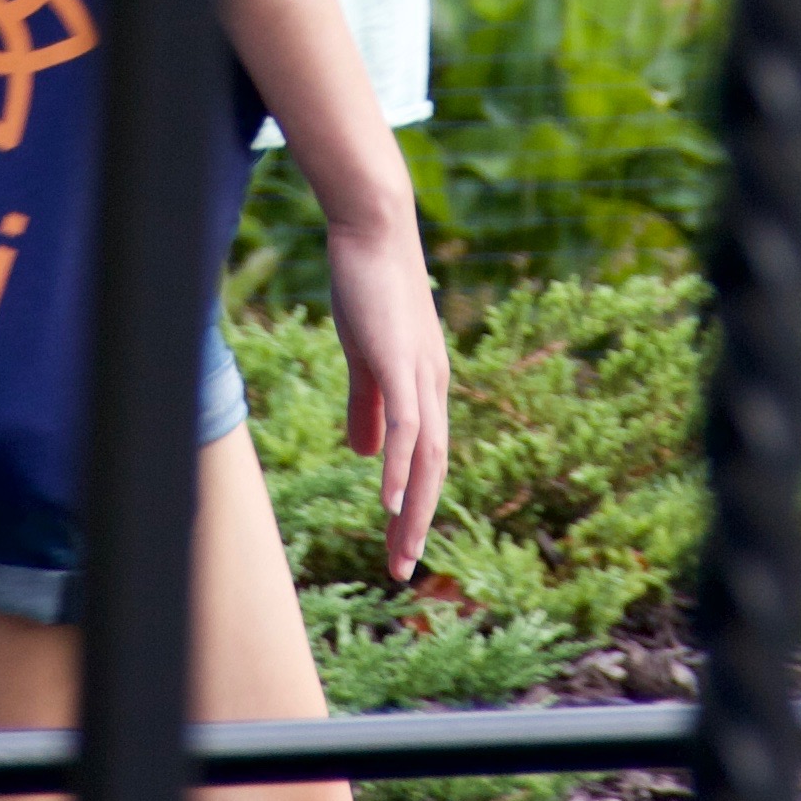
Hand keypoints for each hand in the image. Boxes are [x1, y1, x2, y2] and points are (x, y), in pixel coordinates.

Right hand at [325, 214, 450, 580]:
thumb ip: (367, 404)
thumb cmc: (369, 285)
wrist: (374, 229)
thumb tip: (365, 454)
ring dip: (414, 510)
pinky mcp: (402, 363)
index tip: (399, 546)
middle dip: (417, 523)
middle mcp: (435, 387)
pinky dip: (399, 468)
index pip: (425, 459)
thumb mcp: (366, 355)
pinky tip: (387, 501)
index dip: (414, 504)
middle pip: (433, 470)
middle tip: (402, 570)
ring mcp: (422, 377)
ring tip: (400, 554)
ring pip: (426, 458)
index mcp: (426, 386)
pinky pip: (407, 427)